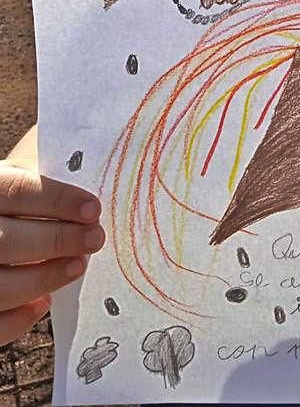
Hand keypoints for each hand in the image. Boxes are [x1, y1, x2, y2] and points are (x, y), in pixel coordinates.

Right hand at [0, 158, 104, 346]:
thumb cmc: (10, 201)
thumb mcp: (19, 175)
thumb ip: (45, 185)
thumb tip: (89, 202)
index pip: (18, 191)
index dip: (58, 200)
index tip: (93, 209)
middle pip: (7, 240)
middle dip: (57, 241)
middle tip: (95, 239)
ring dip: (43, 278)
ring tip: (78, 266)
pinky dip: (18, 319)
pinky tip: (43, 302)